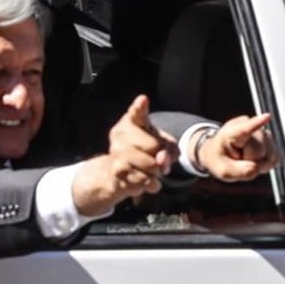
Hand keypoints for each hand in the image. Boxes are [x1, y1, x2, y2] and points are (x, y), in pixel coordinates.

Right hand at [71, 95, 177, 214]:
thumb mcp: (165, 145)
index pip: (137, 112)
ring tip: (151, 169)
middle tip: (156, 157)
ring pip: (150, 166)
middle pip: (154, 146)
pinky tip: (146, 178)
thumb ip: (168, 149)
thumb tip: (161, 161)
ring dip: (157, 172)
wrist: (124, 172)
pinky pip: (144, 180)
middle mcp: (120, 133)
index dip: (140, 106)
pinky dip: (152, 184)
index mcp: (132, 120)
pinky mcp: (116, 171)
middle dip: (161, 156)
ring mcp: (116, 152)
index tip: (143, 100)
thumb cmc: (148, 151)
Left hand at [195, 114, 279, 181]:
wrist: (222, 152)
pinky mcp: (271, 140)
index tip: (267, 116)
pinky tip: (256, 161)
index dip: (257, 123)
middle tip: (239, 162)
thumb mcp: (223, 170)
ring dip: (260, 164)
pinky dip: (267, 164)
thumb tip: (256, 169)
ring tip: (247, 160)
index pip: (245, 128)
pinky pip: (276, 157)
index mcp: (232, 132)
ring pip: (271, 155)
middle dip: (252, 161)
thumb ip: (239, 172)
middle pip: (260, 150)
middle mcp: (250, 127)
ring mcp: (263, 133)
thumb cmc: (220, 158)